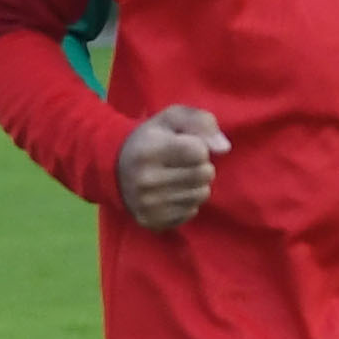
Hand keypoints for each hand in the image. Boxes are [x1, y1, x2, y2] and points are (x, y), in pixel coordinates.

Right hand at [117, 103, 227, 231]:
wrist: (114, 167)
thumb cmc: (152, 138)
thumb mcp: (173, 118)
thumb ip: (202, 122)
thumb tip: (224, 148)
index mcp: (149, 150)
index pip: (199, 151)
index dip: (199, 146)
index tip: (185, 145)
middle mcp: (146, 180)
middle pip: (204, 174)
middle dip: (202, 166)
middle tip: (184, 163)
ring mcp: (148, 204)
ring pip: (201, 195)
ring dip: (197, 184)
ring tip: (178, 176)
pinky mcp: (152, 221)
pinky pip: (191, 212)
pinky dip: (187, 202)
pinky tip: (171, 192)